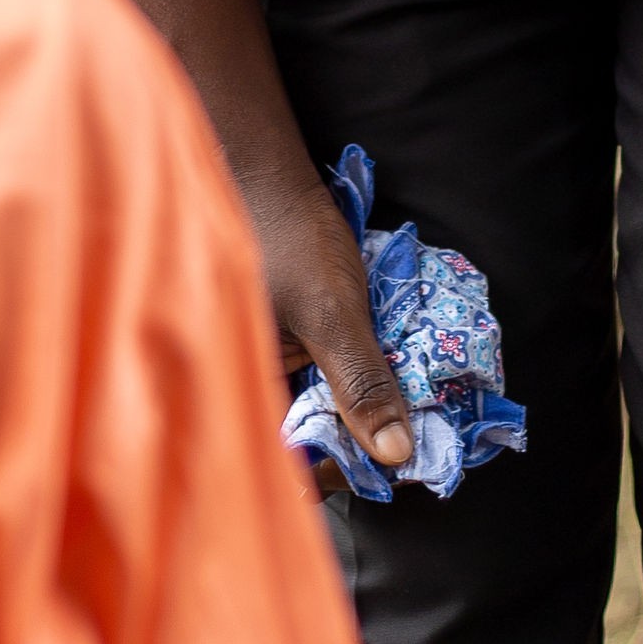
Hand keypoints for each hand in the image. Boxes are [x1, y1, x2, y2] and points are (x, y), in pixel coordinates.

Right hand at [249, 164, 413, 480]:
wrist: (265, 174)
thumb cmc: (287, 236)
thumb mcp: (332, 312)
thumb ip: (361, 383)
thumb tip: (396, 454)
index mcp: (235, 389)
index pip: (290, 460)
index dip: (343, 469)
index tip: (396, 462)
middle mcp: (244, 386)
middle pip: (304, 441)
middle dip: (355, 443)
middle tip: (407, 437)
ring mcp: (263, 367)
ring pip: (314, 413)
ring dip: (355, 414)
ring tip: (402, 412)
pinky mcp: (281, 348)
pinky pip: (315, 384)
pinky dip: (347, 385)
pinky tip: (378, 378)